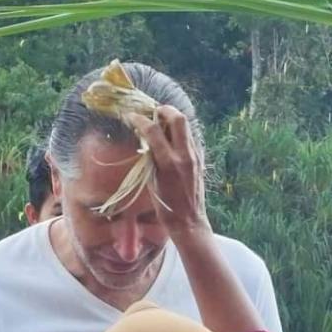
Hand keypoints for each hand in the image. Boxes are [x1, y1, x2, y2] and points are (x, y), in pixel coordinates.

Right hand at [127, 105, 210, 238]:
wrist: (189, 221)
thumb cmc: (165, 206)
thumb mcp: (151, 181)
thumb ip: (150, 158)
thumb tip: (145, 139)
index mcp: (169, 162)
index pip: (153, 130)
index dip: (139, 119)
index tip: (130, 115)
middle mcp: (184, 155)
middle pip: (178, 119)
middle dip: (164, 110)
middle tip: (152, 112)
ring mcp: (195, 156)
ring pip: (186, 126)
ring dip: (172, 119)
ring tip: (160, 122)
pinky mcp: (200, 159)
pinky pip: (189, 137)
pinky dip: (178, 132)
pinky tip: (170, 138)